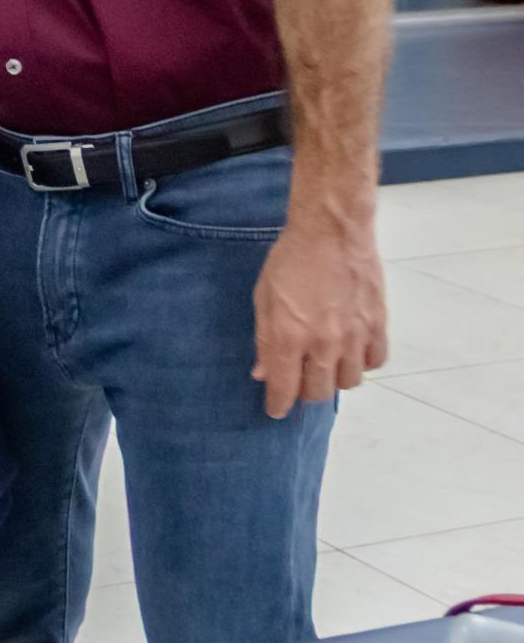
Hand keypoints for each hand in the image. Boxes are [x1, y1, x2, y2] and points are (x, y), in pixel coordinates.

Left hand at [252, 217, 387, 418]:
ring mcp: (355, 335)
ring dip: (334, 379)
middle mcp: (324, 343)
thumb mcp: (263, 298)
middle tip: (299, 381)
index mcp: (289, 337)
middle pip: (319, 392)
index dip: (278, 405)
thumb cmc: (290, 260)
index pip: (285, 389)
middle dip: (305, 393)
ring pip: (349, 382)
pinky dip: (363, 363)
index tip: (275, 410)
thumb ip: (264, 340)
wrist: (332, 232)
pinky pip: (375, 361)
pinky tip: (351, 352)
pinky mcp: (378, 324)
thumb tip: (263, 373)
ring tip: (325, 365)